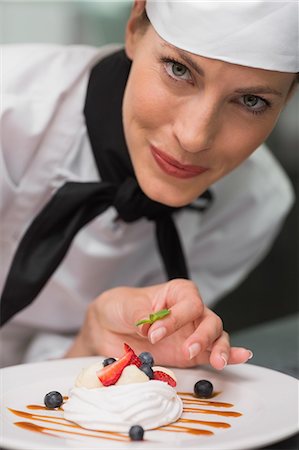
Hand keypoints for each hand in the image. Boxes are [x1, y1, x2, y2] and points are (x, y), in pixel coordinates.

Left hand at [65, 279, 251, 368]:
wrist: (107, 328)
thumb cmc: (119, 307)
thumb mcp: (126, 305)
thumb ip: (141, 314)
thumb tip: (151, 329)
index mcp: (177, 293)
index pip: (189, 303)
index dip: (176, 318)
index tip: (154, 332)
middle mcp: (189, 313)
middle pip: (209, 320)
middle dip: (202, 336)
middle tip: (186, 350)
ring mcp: (191, 334)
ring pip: (217, 337)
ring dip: (220, 348)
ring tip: (217, 361)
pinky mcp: (189, 354)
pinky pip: (212, 354)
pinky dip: (229, 356)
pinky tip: (241, 357)